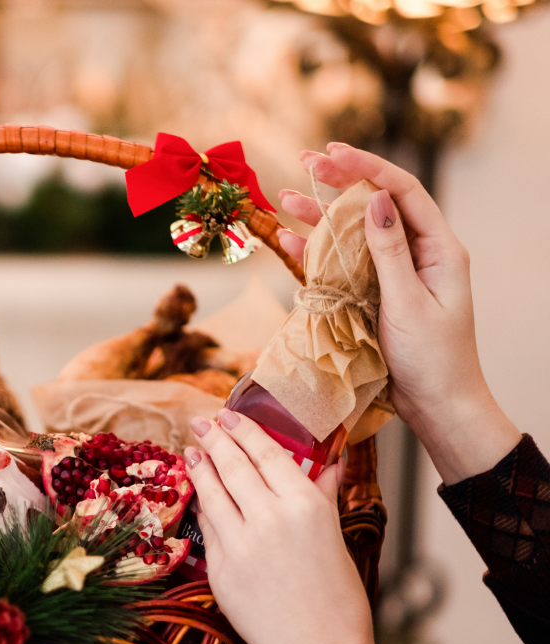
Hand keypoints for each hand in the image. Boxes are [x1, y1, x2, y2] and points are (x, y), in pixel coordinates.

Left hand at [184, 409, 391, 643]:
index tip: (229, 415)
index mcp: (305, 506)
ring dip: (200, 468)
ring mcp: (240, 545)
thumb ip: (321, 495)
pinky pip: (208, 530)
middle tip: (202, 423)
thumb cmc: (338, 598)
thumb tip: (329, 461)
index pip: (267, 453)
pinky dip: (204, 509)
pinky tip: (202, 497)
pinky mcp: (220, 571)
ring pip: (212, 494)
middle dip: (214, 440)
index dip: (244, 431)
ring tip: (192, 451)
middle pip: (232, 466)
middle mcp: (269, 519)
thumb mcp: (334, 537)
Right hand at [278, 144, 519, 484]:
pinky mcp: (370, 296)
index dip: (367, 168)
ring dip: (320, 216)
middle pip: (374, 206)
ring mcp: (391, 275)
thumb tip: (375, 200)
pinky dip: (314, 254)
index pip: (402, 193)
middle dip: (339, 183)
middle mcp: (416, 255)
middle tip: (304, 163)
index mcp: (438, 249)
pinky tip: (288, 241)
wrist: (435, 406)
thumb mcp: (409, 302)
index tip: (332, 155)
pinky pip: (339, 267)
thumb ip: (389, 251)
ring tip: (287, 197)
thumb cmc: (433, 359)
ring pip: (352, 235)